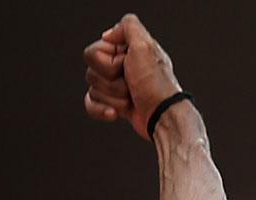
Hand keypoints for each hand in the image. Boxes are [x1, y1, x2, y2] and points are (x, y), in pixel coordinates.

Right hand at [83, 14, 182, 139]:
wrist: (163, 117)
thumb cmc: (156, 85)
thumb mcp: (145, 46)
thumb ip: (129, 26)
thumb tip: (108, 34)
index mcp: (127, 51)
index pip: (93, 52)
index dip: (107, 62)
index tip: (126, 65)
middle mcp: (122, 67)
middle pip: (91, 72)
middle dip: (111, 82)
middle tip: (131, 83)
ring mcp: (118, 87)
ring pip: (93, 90)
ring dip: (113, 97)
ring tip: (132, 98)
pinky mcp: (115, 104)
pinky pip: (91, 104)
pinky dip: (101, 110)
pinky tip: (115, 113)